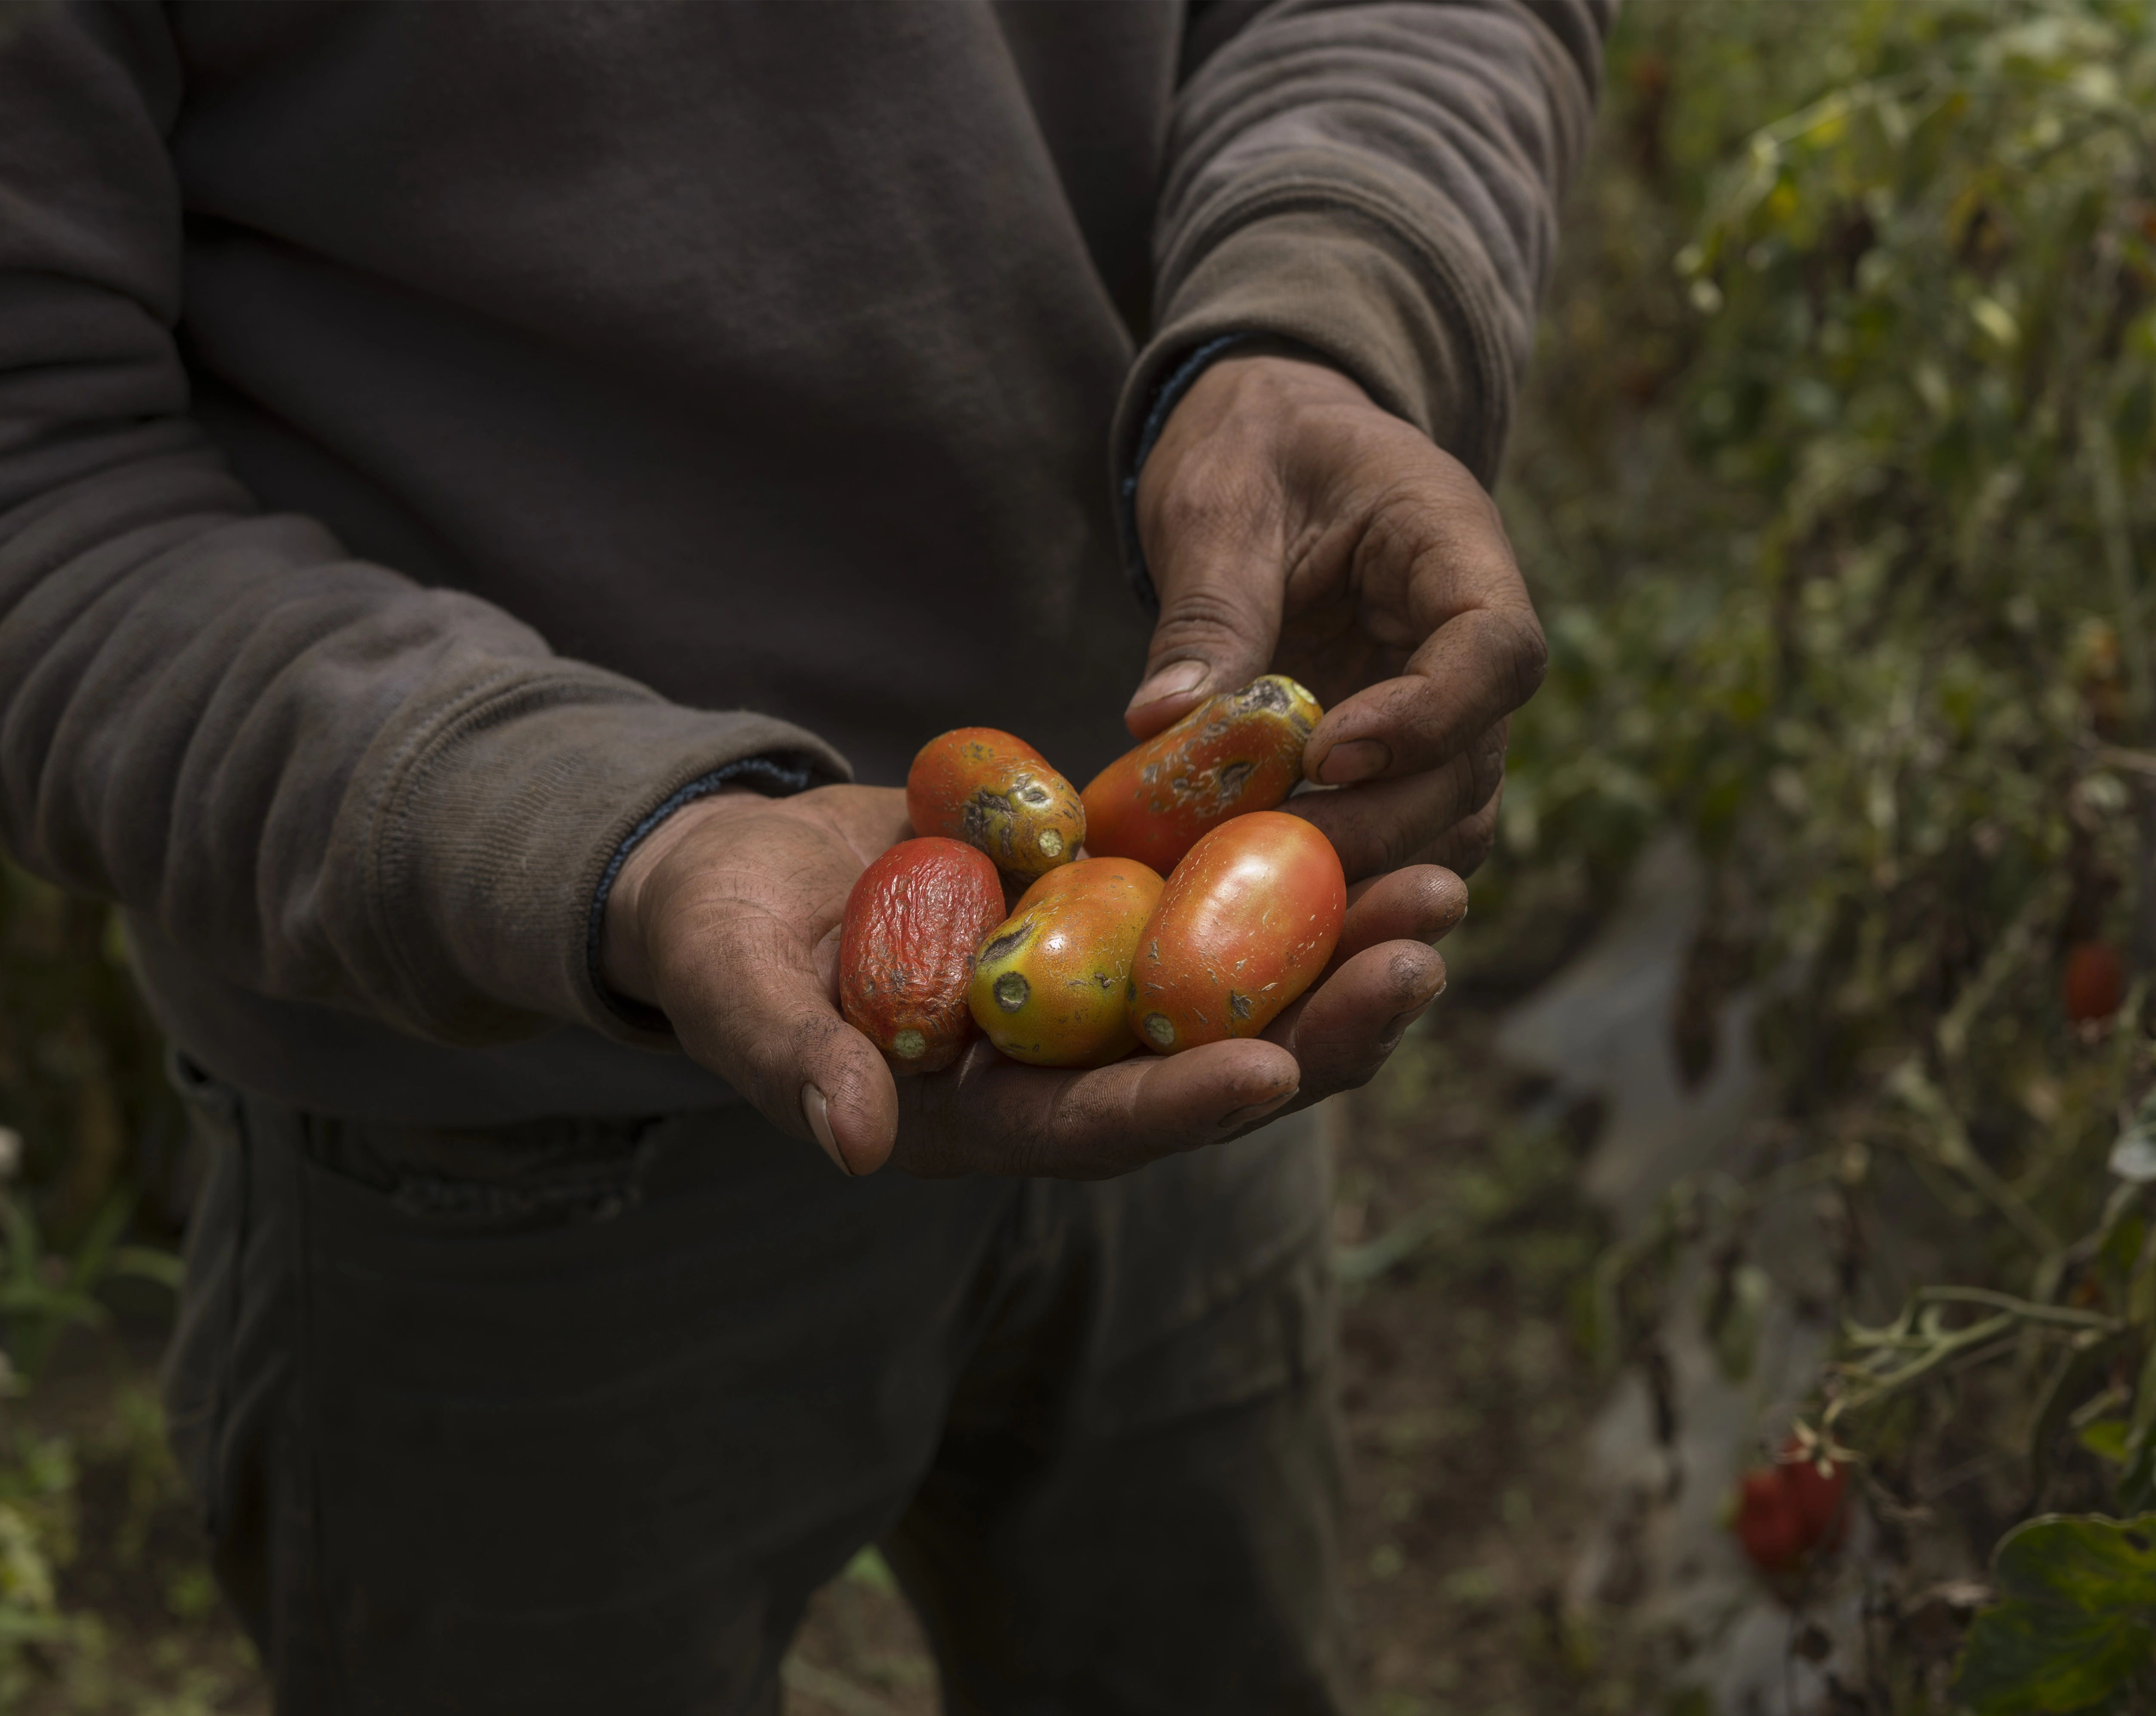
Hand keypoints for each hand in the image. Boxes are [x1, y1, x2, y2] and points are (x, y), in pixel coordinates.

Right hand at [601, 783, 1466, 1177]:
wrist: (732, 871)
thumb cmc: (712, 936)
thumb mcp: (729, 983)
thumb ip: (786, 1057)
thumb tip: (855, 1140)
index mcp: (981, 1116)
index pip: (1099, 1124)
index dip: (1184, 1104)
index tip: (1273, 1068)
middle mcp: (1061, 1070)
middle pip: (1211, 1066)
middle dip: (1323, 1025)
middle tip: (1422, 956)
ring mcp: (1096, 994)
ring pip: (1242, 988)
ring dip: (1342, 948)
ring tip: (1443, 888)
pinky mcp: (1111, 914)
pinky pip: (1216, 904)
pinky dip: (1290, 872)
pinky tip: (1374, 815)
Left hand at [1130, 352, 1544, 878]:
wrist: (1268, 446)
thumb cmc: (1254, 449)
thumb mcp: (1218, 502)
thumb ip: (1209, 609)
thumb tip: (1161, 721)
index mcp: (1455, 546)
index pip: (1496, 649)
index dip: (1426, 719)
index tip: (1326, 756)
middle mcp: (1474, 641)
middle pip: (1477, 759)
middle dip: (1384, 821)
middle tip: (1274, 851)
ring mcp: (1449, 707)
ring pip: (1455, 815)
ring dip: (1373, 862)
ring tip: (1262, 876)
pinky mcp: (1404, 754)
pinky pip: (1409, 830)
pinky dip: (1354, 868)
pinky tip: (1269, 880)